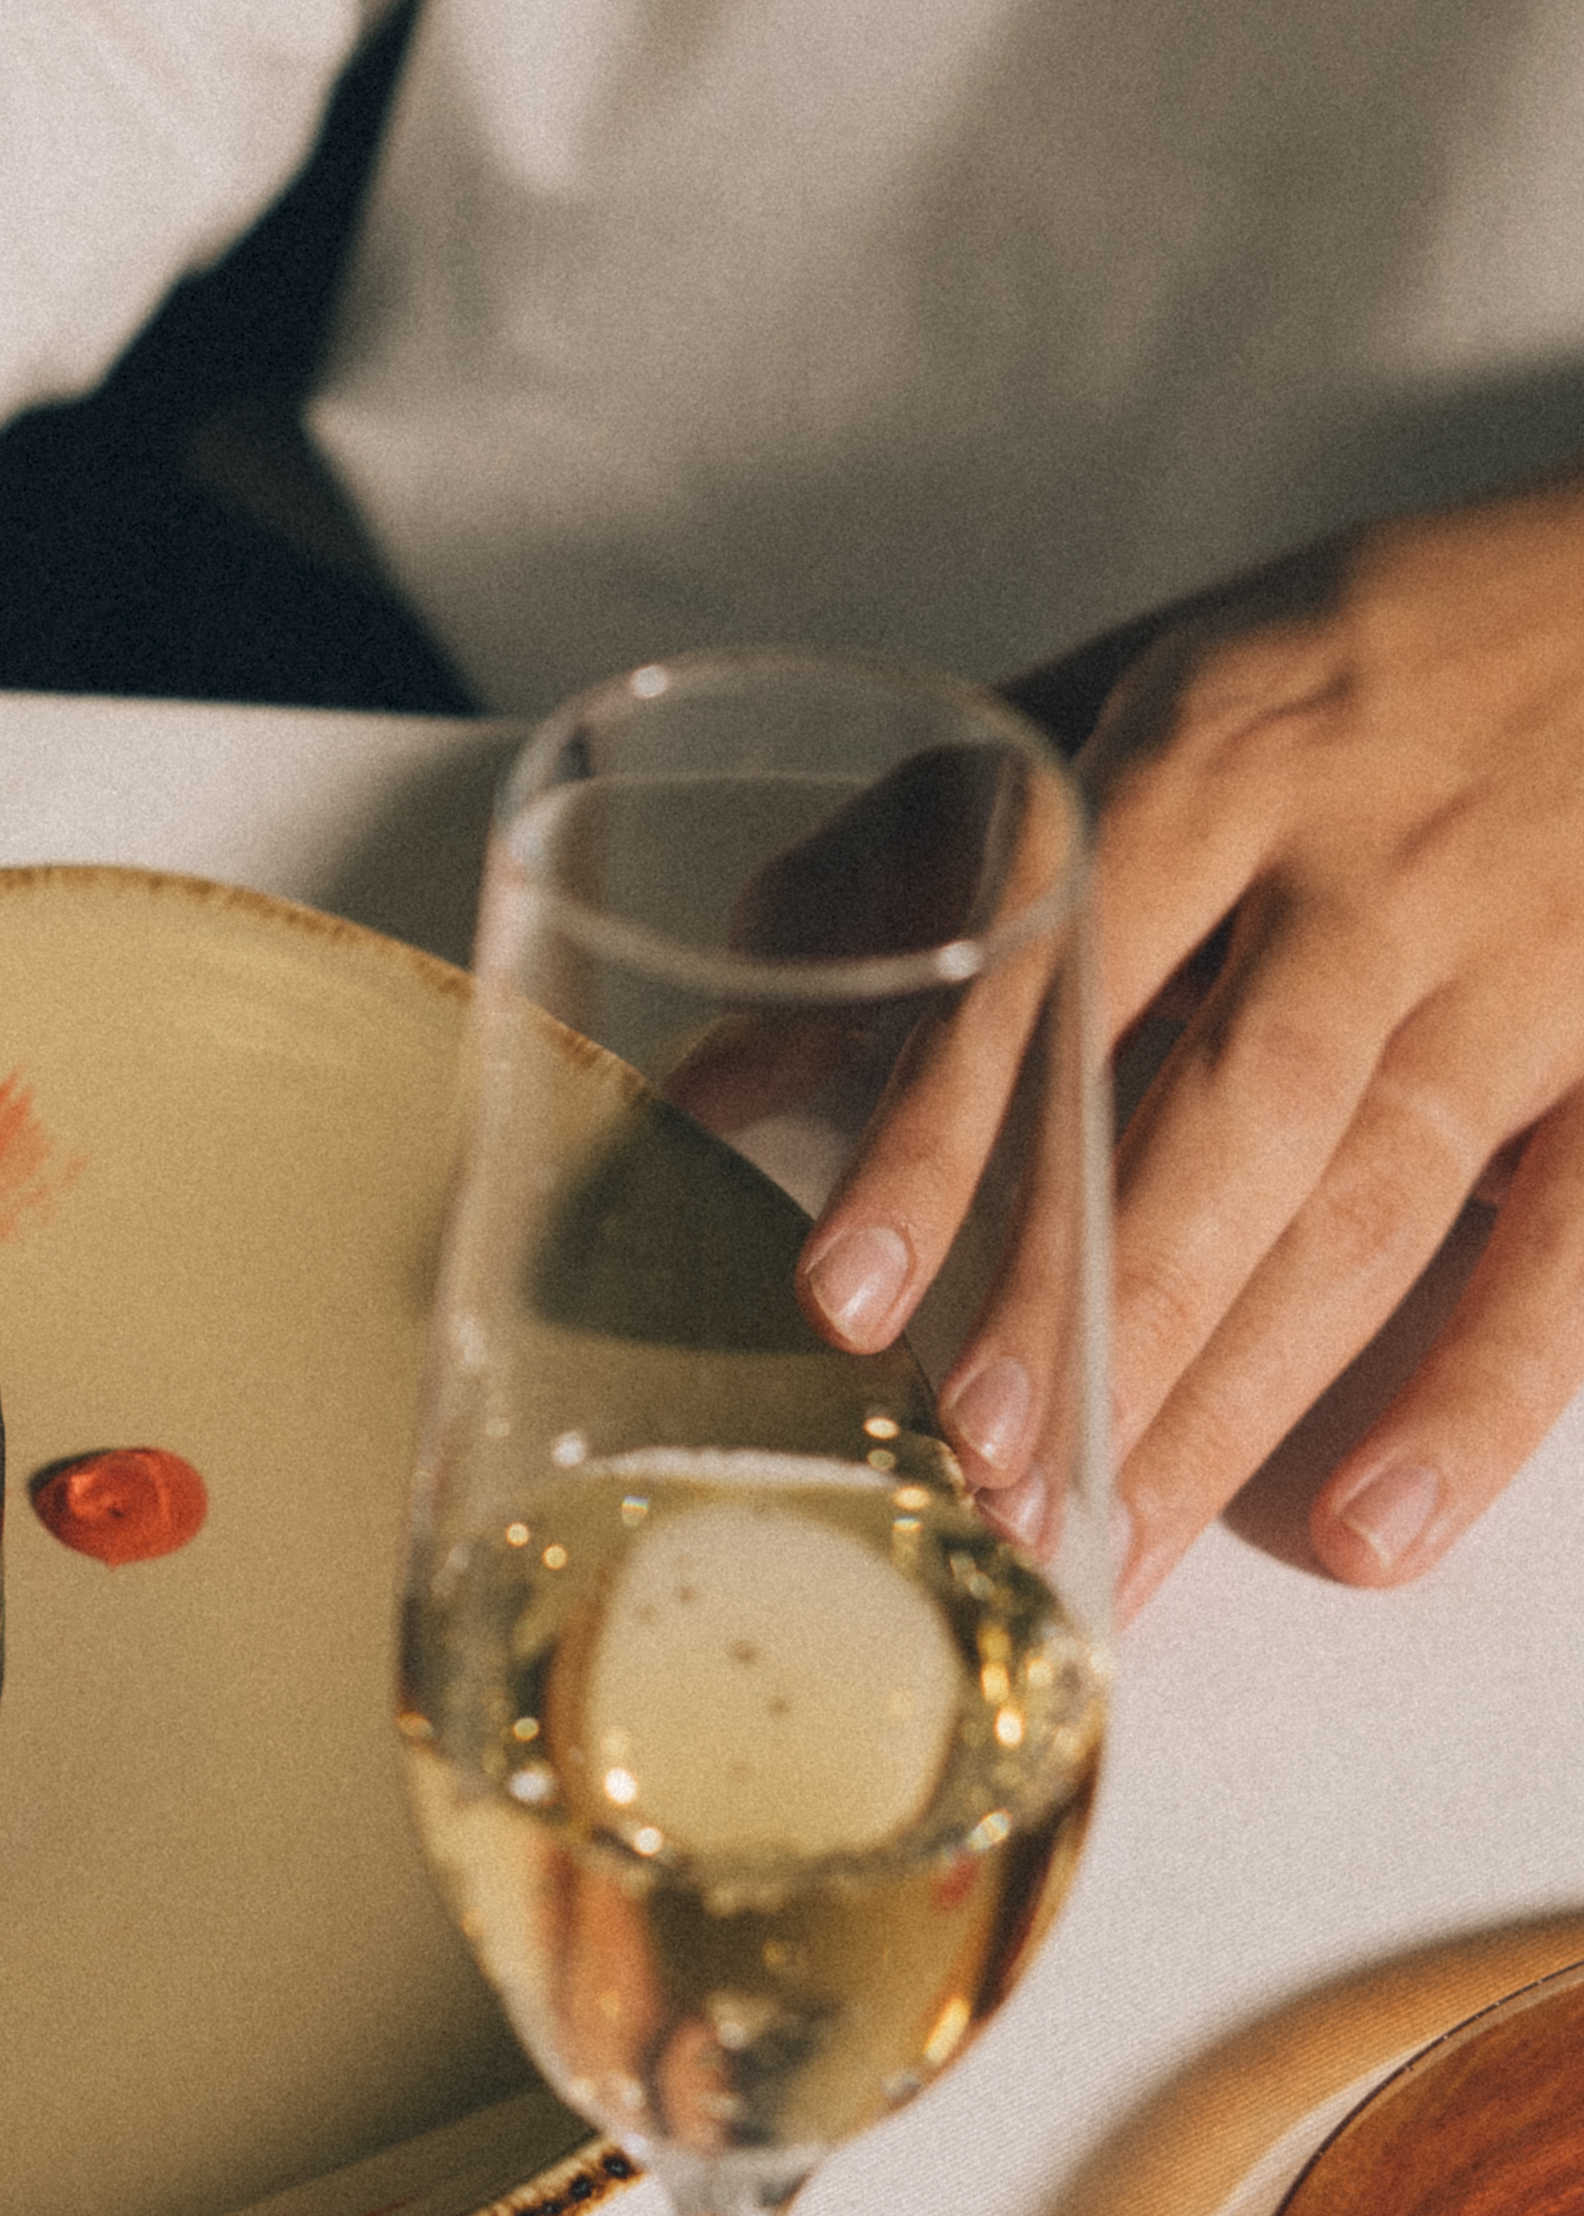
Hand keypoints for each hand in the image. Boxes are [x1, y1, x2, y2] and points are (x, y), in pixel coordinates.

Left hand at [804, 472, 1583, 1607]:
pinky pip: (1569, 1251)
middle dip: (1094, 1311)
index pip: (1055, 966)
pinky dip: (1476, 1401)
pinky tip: (1370, 1532)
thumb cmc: (1354, 663)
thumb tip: (716, 1048)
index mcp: (1214, 754)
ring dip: (1234, 1397)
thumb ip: (924, 860)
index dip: (946, 1135)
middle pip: (1223, 1118)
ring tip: (1113, 1552)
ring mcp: (1524, 964)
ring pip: (1366, 1208)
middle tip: (983, 1475)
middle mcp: (1370, 864)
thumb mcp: (1132, 688)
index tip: (845, 1292)